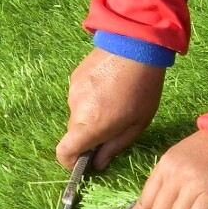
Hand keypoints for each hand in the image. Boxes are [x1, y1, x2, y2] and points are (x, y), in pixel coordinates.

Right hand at [57, 48, 166, 170]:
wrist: (135, 45)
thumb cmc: (143, 88)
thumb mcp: (138, 123)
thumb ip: (115, 146)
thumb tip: (98, 163)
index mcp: (91, 126)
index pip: (64, 152)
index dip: (69, 161)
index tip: (83, 161)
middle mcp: (76, 110)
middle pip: (75, 133)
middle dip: (90, 135)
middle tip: (114, 124)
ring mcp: (72, 92)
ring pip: (78, 113)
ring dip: (91, 114)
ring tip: (116, 100)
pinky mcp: (74, 77)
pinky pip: (79, 97)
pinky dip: (90, 98)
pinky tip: (109, 86)